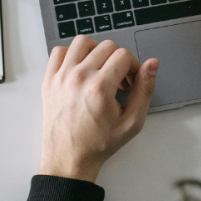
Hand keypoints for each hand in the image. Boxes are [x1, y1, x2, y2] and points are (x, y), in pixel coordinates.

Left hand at [40, 36, 158, 182]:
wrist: (69, 158)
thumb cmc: (98, 143)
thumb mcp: (132, 122)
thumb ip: (145, 90)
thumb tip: (152, 65)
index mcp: (100, 87)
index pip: (124, 55)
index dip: (133, 67)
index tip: (130, 82)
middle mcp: (79, 77)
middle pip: (106, 46)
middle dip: (118, 60)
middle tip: (118, 81)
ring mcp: (61, 77)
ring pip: (82, 42)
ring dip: (96, 51)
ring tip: (100, 70)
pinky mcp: (49, 80)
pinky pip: (59, 51)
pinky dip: (71, 55)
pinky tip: (80, 70)